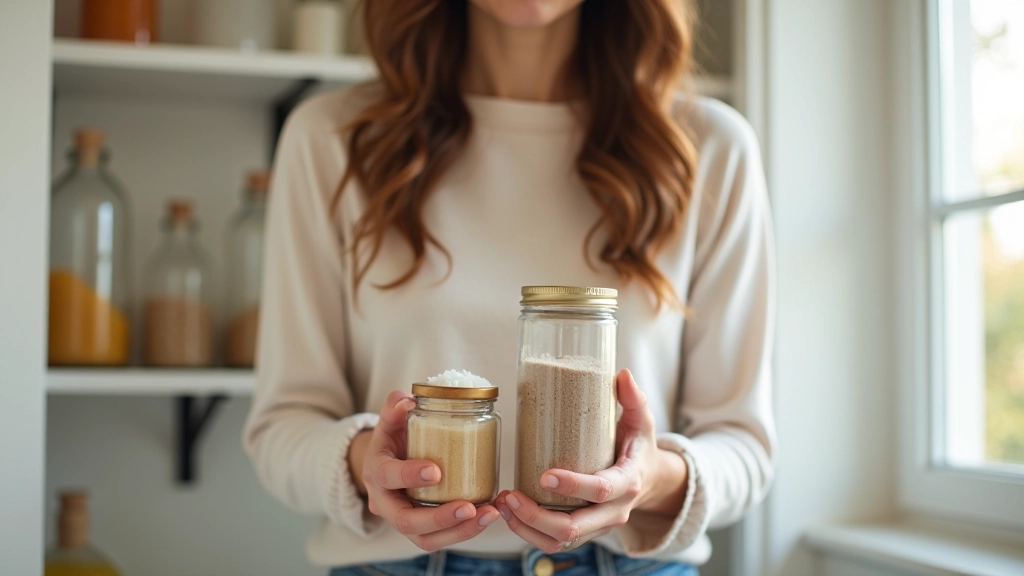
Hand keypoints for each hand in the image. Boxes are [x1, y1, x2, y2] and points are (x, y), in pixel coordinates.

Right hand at [355, 390, 500, 551]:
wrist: (385, 465)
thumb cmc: (392, 441)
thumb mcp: (390, 423)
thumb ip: (395, 409)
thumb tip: (406, 398)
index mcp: (376, 472)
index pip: (388, 477)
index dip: (410, 475)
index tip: (436, 471)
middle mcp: (385, 503)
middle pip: (406, 521)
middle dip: (439, 518)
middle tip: (469, 507)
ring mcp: (402, 520)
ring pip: (425, 539)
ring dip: (459, 531)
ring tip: (488, 515)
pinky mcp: (420, 530)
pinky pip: (440, 539)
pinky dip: (465, 531)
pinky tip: (487, 516)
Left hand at [495, 369, 687, 553]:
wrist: (650, 479)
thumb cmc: (639, 446)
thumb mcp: (642, 421)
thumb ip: (633, 398)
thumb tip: (621, 374)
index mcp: (629, 482)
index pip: (601, 490)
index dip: (573, 485)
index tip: (545, 475)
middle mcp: (615, 511)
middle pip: (575, 526)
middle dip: (537, 516)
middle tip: (510, 495)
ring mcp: (600, 525)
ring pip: (562, 540)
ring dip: (527, 528)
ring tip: (503, 504)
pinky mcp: (586, 531)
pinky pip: (557, 542)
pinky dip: (530, 534)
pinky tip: (509, 514)